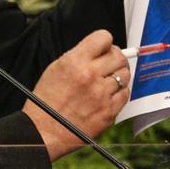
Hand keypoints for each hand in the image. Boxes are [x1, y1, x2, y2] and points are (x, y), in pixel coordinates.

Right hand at [22, 30, 129, 160]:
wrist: (44, 130)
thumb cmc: (46, 101)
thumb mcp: (56, 68)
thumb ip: (79, 56)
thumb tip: (99, 50)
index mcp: (75, 62)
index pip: (103, 38)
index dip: (104, 42)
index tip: (103, 47)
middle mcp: (90, 75)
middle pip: (119, 56)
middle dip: (114, 57)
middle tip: (108, 63)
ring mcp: (101, 94)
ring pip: (125, 74)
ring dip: (118, 75)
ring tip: (107, 80)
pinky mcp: (109, 112)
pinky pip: (125, 94)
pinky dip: (119, 93)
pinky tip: (107, 95)